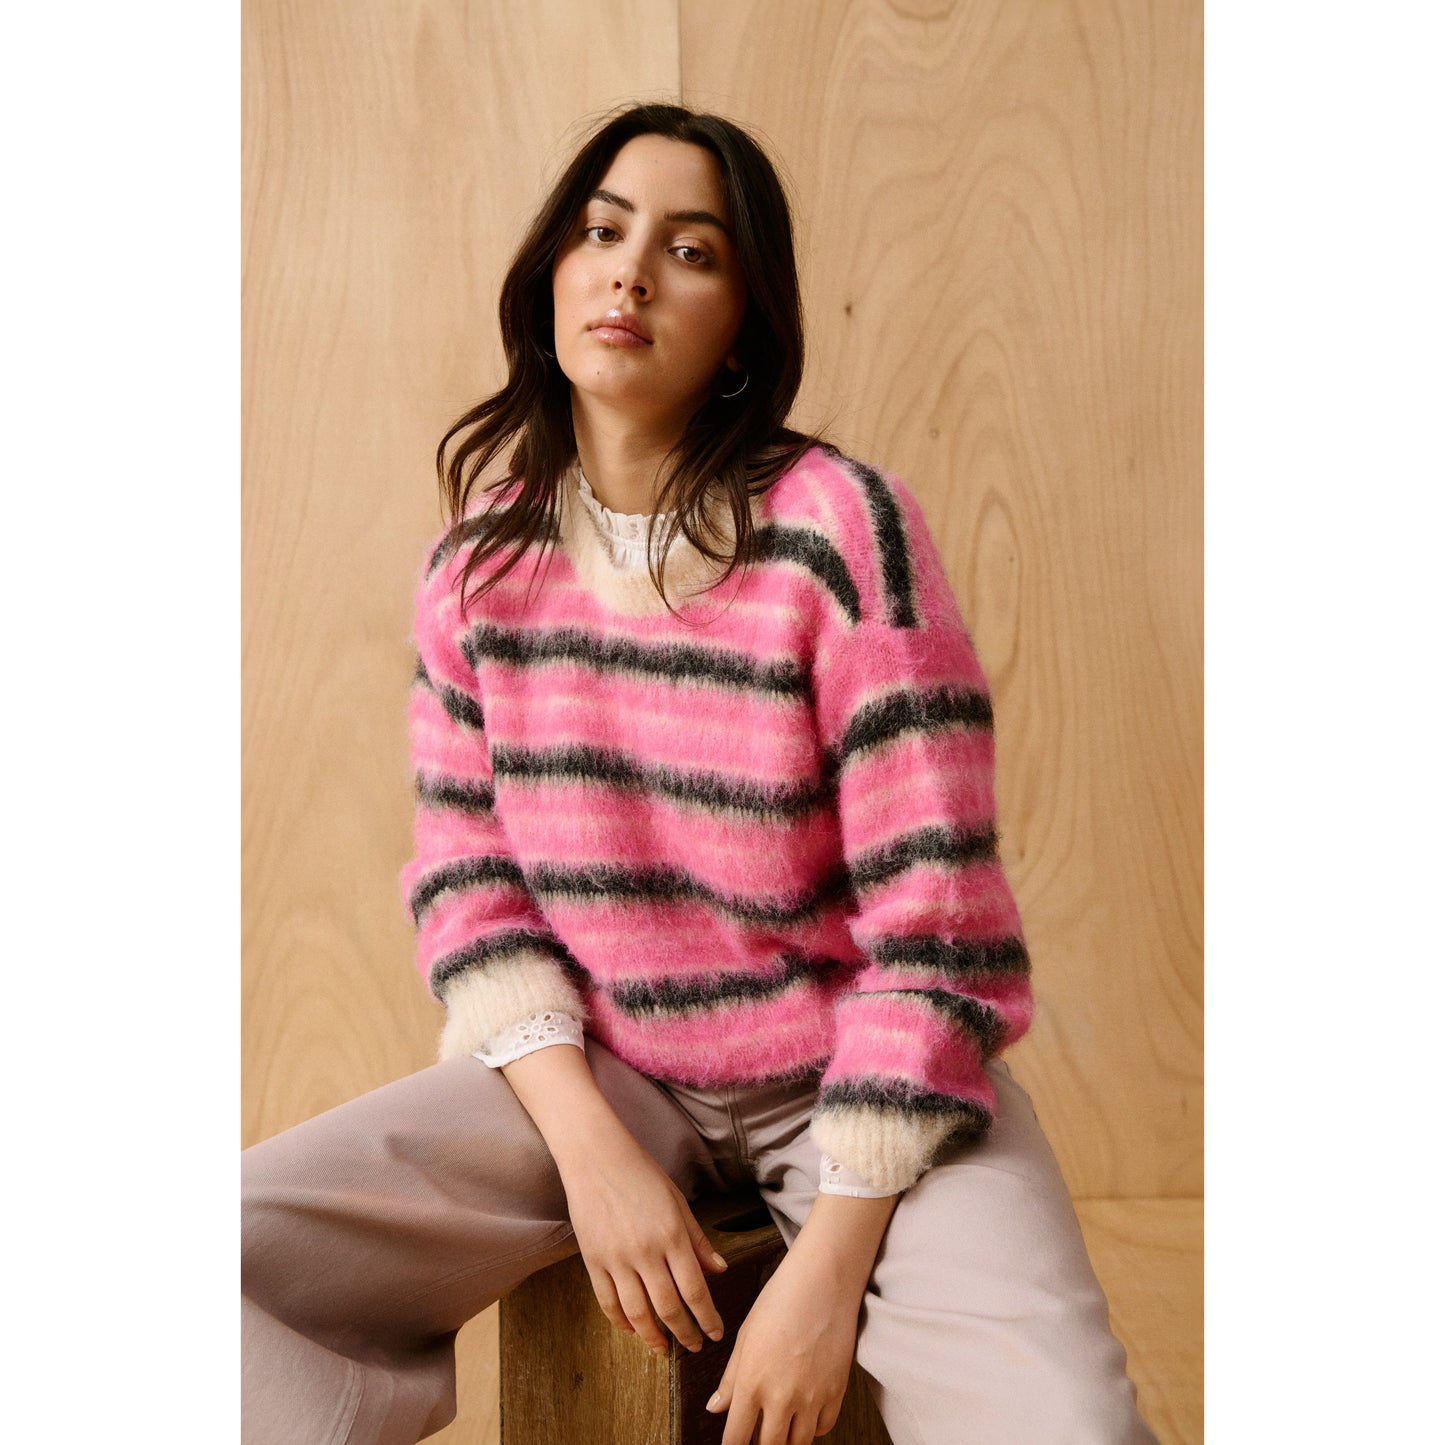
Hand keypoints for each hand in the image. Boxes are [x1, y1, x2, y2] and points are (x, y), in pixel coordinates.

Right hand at [558, 1124, 727, 1354]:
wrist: (596, 1157)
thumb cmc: (642, 1175)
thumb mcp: (677, 1202)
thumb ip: (697, 1240)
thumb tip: (720, 1269)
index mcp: (671, 1235)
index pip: (695, 1290)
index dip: (707, 1318)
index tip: (716, 1333)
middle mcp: (645, 1251)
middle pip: (668, 1308)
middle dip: (685, 1333)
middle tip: (695, 1345)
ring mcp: (616, 1258)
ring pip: (637, 1312)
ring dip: (653, 1337)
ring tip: (664, 1348)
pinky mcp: (593, 1260)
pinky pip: (607, 1302)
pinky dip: (621, 1322)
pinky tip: (632, 1330)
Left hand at [707, 1245, 861, 1444]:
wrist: (822, 1282)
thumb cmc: (781, 1300)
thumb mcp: (746, 1335)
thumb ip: (731, 1377)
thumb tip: (716, 1407)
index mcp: (752, 1381)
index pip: (736, 1438)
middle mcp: (781, 1396)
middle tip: (758, 1436)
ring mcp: (811, 1397)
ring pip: (797, 1444)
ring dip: (786, 1440)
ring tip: (780, 1428)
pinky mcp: (836, 1392)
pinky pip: (823, 1428)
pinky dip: (813, 1428)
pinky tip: (804, 1416)